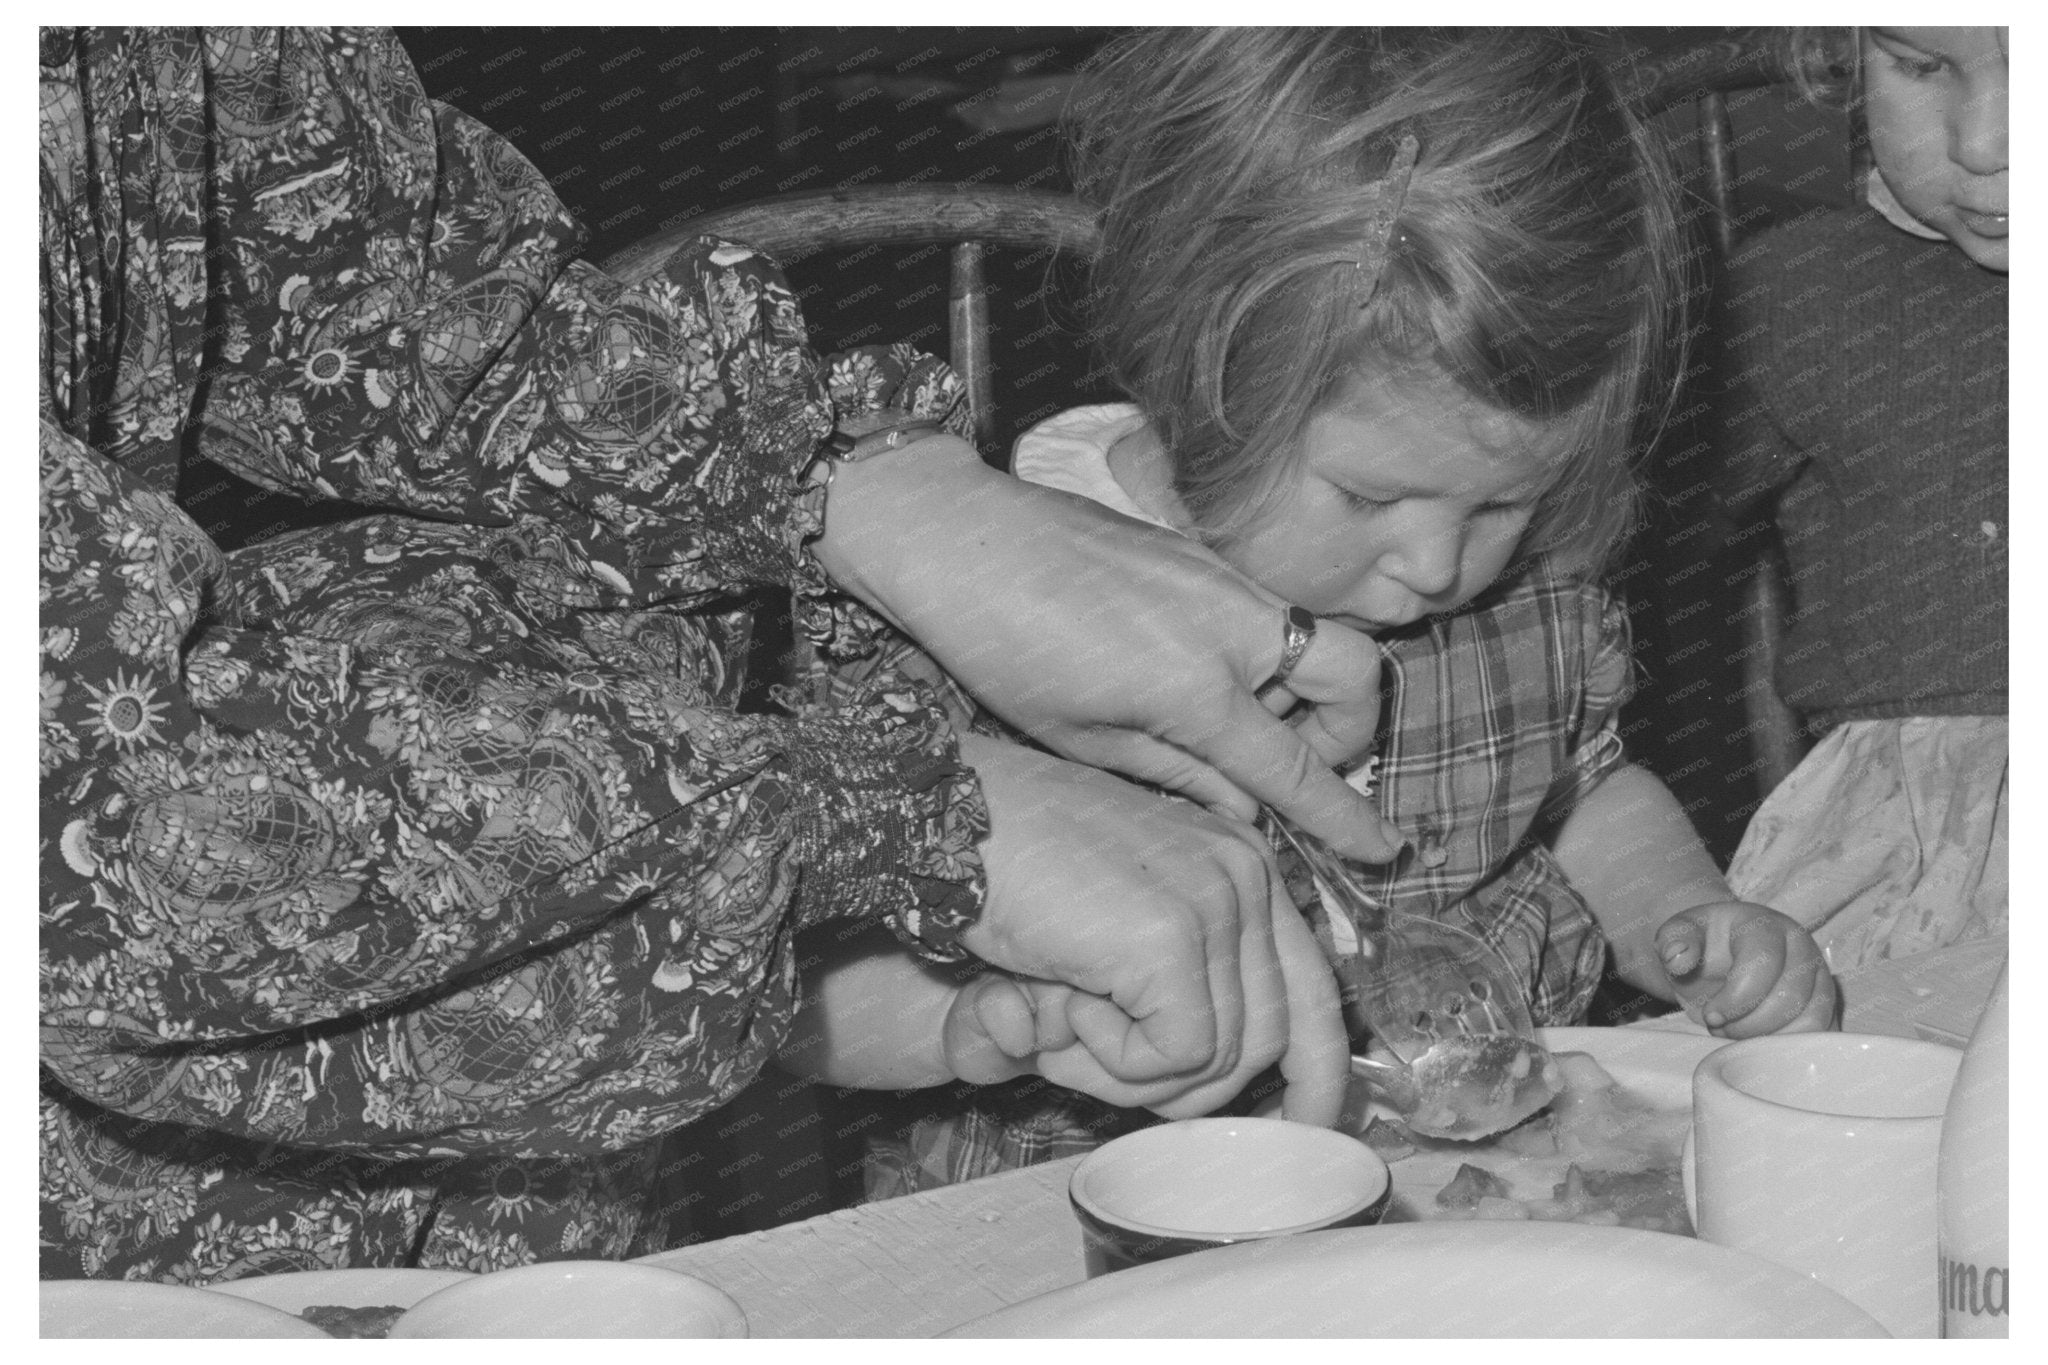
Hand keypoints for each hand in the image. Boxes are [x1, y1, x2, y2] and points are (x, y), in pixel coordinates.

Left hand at [812, 441, 1402, 861]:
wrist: (959, 541)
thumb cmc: (1003, 650)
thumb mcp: (1084, 740)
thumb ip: (1182, 776)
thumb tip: (1250, 812)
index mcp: (1197, 688)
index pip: (1298, 770)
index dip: (1346, 820)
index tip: (1386, 850)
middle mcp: (1231, 624)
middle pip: (1357, 678)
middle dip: (1352, 730)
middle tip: (1298, 764)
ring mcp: (1221, 578)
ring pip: (1315, 639)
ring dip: (1301, 691)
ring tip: (1224, 724)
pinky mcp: (1200, 553)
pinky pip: (1266, 611)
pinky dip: (1260, 653)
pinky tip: (1190, 676)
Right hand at [952, 733, 1347, 1125]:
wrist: (943, 817)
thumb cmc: (1008, 868)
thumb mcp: (1112, 925)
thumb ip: (1173, 988)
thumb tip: (1216, 1079)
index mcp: (1241, 865)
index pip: (1314, 990)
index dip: (1315, 1072)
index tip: (1301, 1123)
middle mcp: (1247, 875)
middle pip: (1270, 1039)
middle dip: (1183, 1085)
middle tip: (1087, 1057)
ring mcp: (1216, 901)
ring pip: (1218, 1059)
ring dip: (1129, 1073)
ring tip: (1060, 1021)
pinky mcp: (1173, 936)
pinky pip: (1172, 1056)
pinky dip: (1108, 1058)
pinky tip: (1059, 1001)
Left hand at [1655, 902, 1838, 1037]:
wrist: (1721, 956)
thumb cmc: (1702, 946)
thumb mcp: (1679, 936)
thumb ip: (1674, 941)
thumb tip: (1678, 959)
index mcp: (1765, 925)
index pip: (1763, 962)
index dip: (1736, 998)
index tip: (1710, 1015)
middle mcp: (1801, 947)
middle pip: (1790, 995)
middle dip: (1749, 1023)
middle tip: (1719, 1026)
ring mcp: (1818, 976)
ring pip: (1811, 1018)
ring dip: (1768, 1037)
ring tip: (1736, 1033)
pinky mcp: (1825, 1004)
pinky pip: (1821, 1033)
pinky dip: (1789, 1046)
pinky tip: (1758, 1042)